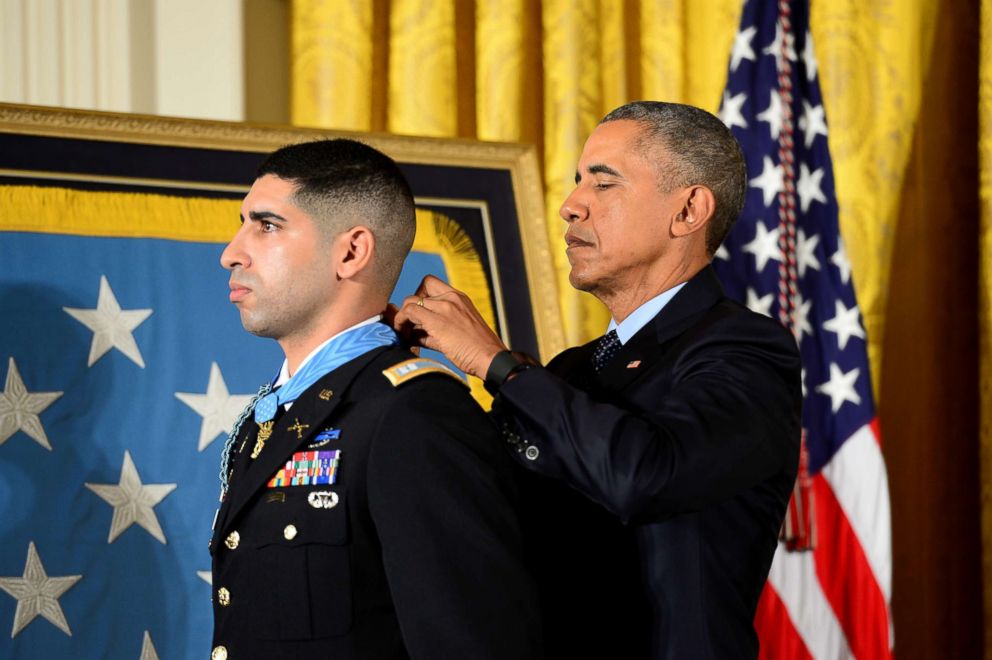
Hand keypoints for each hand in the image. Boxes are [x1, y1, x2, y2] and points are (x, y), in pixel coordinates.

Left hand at [392, 275, 506, 377]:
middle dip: (411, 305)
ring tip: (404, 333)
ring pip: (410, 301)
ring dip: (403, 317)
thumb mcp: (457, 331)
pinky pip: (409, 312)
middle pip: (420, 290)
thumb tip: (413, 334)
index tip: (419, 315)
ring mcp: (444, 307)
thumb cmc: (477, 350)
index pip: (432, 284)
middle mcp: (452, 297)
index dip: (420, 297)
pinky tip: (404, 337)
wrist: (490, 359)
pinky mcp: (437, 320)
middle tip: (409, 323)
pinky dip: (401, 323)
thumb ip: (435, 328)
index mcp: (459, 298)